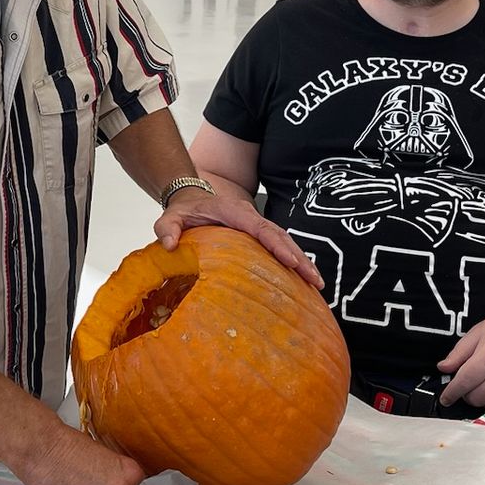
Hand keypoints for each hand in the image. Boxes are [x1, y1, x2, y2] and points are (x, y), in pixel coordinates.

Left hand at [154, 189, 323, 288]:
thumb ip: (167, 228)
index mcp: (233, 212)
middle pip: (280, 236)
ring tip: (317, 284)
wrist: (191, 200)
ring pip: (285, 242)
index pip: (259, 228)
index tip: (291, 261)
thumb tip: (168, 244)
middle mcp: (250, 217)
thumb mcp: (169, 217)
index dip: (277, 244)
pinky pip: (280, 247)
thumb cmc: (183, 212)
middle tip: (314, 280)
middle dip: (299, 257)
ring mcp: (257, 226)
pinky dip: (294, 262)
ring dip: (302, 261)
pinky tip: (305, 282)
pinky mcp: (260, 237)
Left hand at [436, 313, 484, 410]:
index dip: (451, 394)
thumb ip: (458, 353)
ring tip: (483, 384)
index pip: (462, 384)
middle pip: (475, 398)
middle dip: (466, 394)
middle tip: (468, 383)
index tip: (445, 399)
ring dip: (482, 399)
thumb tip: (443, 368)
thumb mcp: (477, 333)